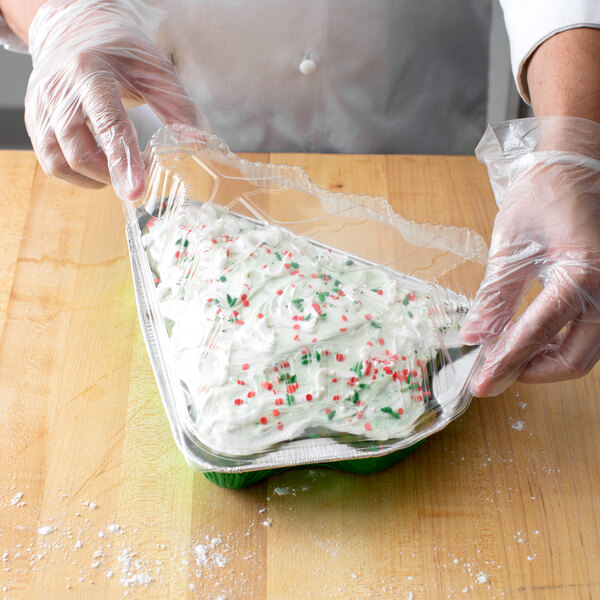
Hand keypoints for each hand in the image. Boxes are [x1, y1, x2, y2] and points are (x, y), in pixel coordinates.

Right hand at [25, 0, 198, 199]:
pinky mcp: (34, 119)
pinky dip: (76, 174)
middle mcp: (59, 89)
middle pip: (79, 151)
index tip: (137, 191)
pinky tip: (98, 167)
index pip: (108, 124)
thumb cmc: (121, 52)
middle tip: (139, 179)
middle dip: (112, 175)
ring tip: (118, 171)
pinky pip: (50, 161)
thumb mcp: (157, 71)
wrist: (76, 27)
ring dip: (94, 177)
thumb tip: (198, 146)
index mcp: (90, 71)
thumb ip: (180, 109)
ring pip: (59, 161)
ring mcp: (41, 105)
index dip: (124, 162)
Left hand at [461, 117, 599, 395]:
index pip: (538, 335)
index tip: (481, 384)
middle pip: (575, 360)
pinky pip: (588, 334)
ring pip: (584, 351)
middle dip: (531, 372)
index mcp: (584, 274)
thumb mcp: (511, 246)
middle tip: (494, 373)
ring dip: (545, 361)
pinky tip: (529, 339)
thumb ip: (495, 296)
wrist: (575, 166)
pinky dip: (558, 344)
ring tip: (507, 356)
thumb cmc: (544, 196)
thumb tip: (474, 336)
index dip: (506, 364)